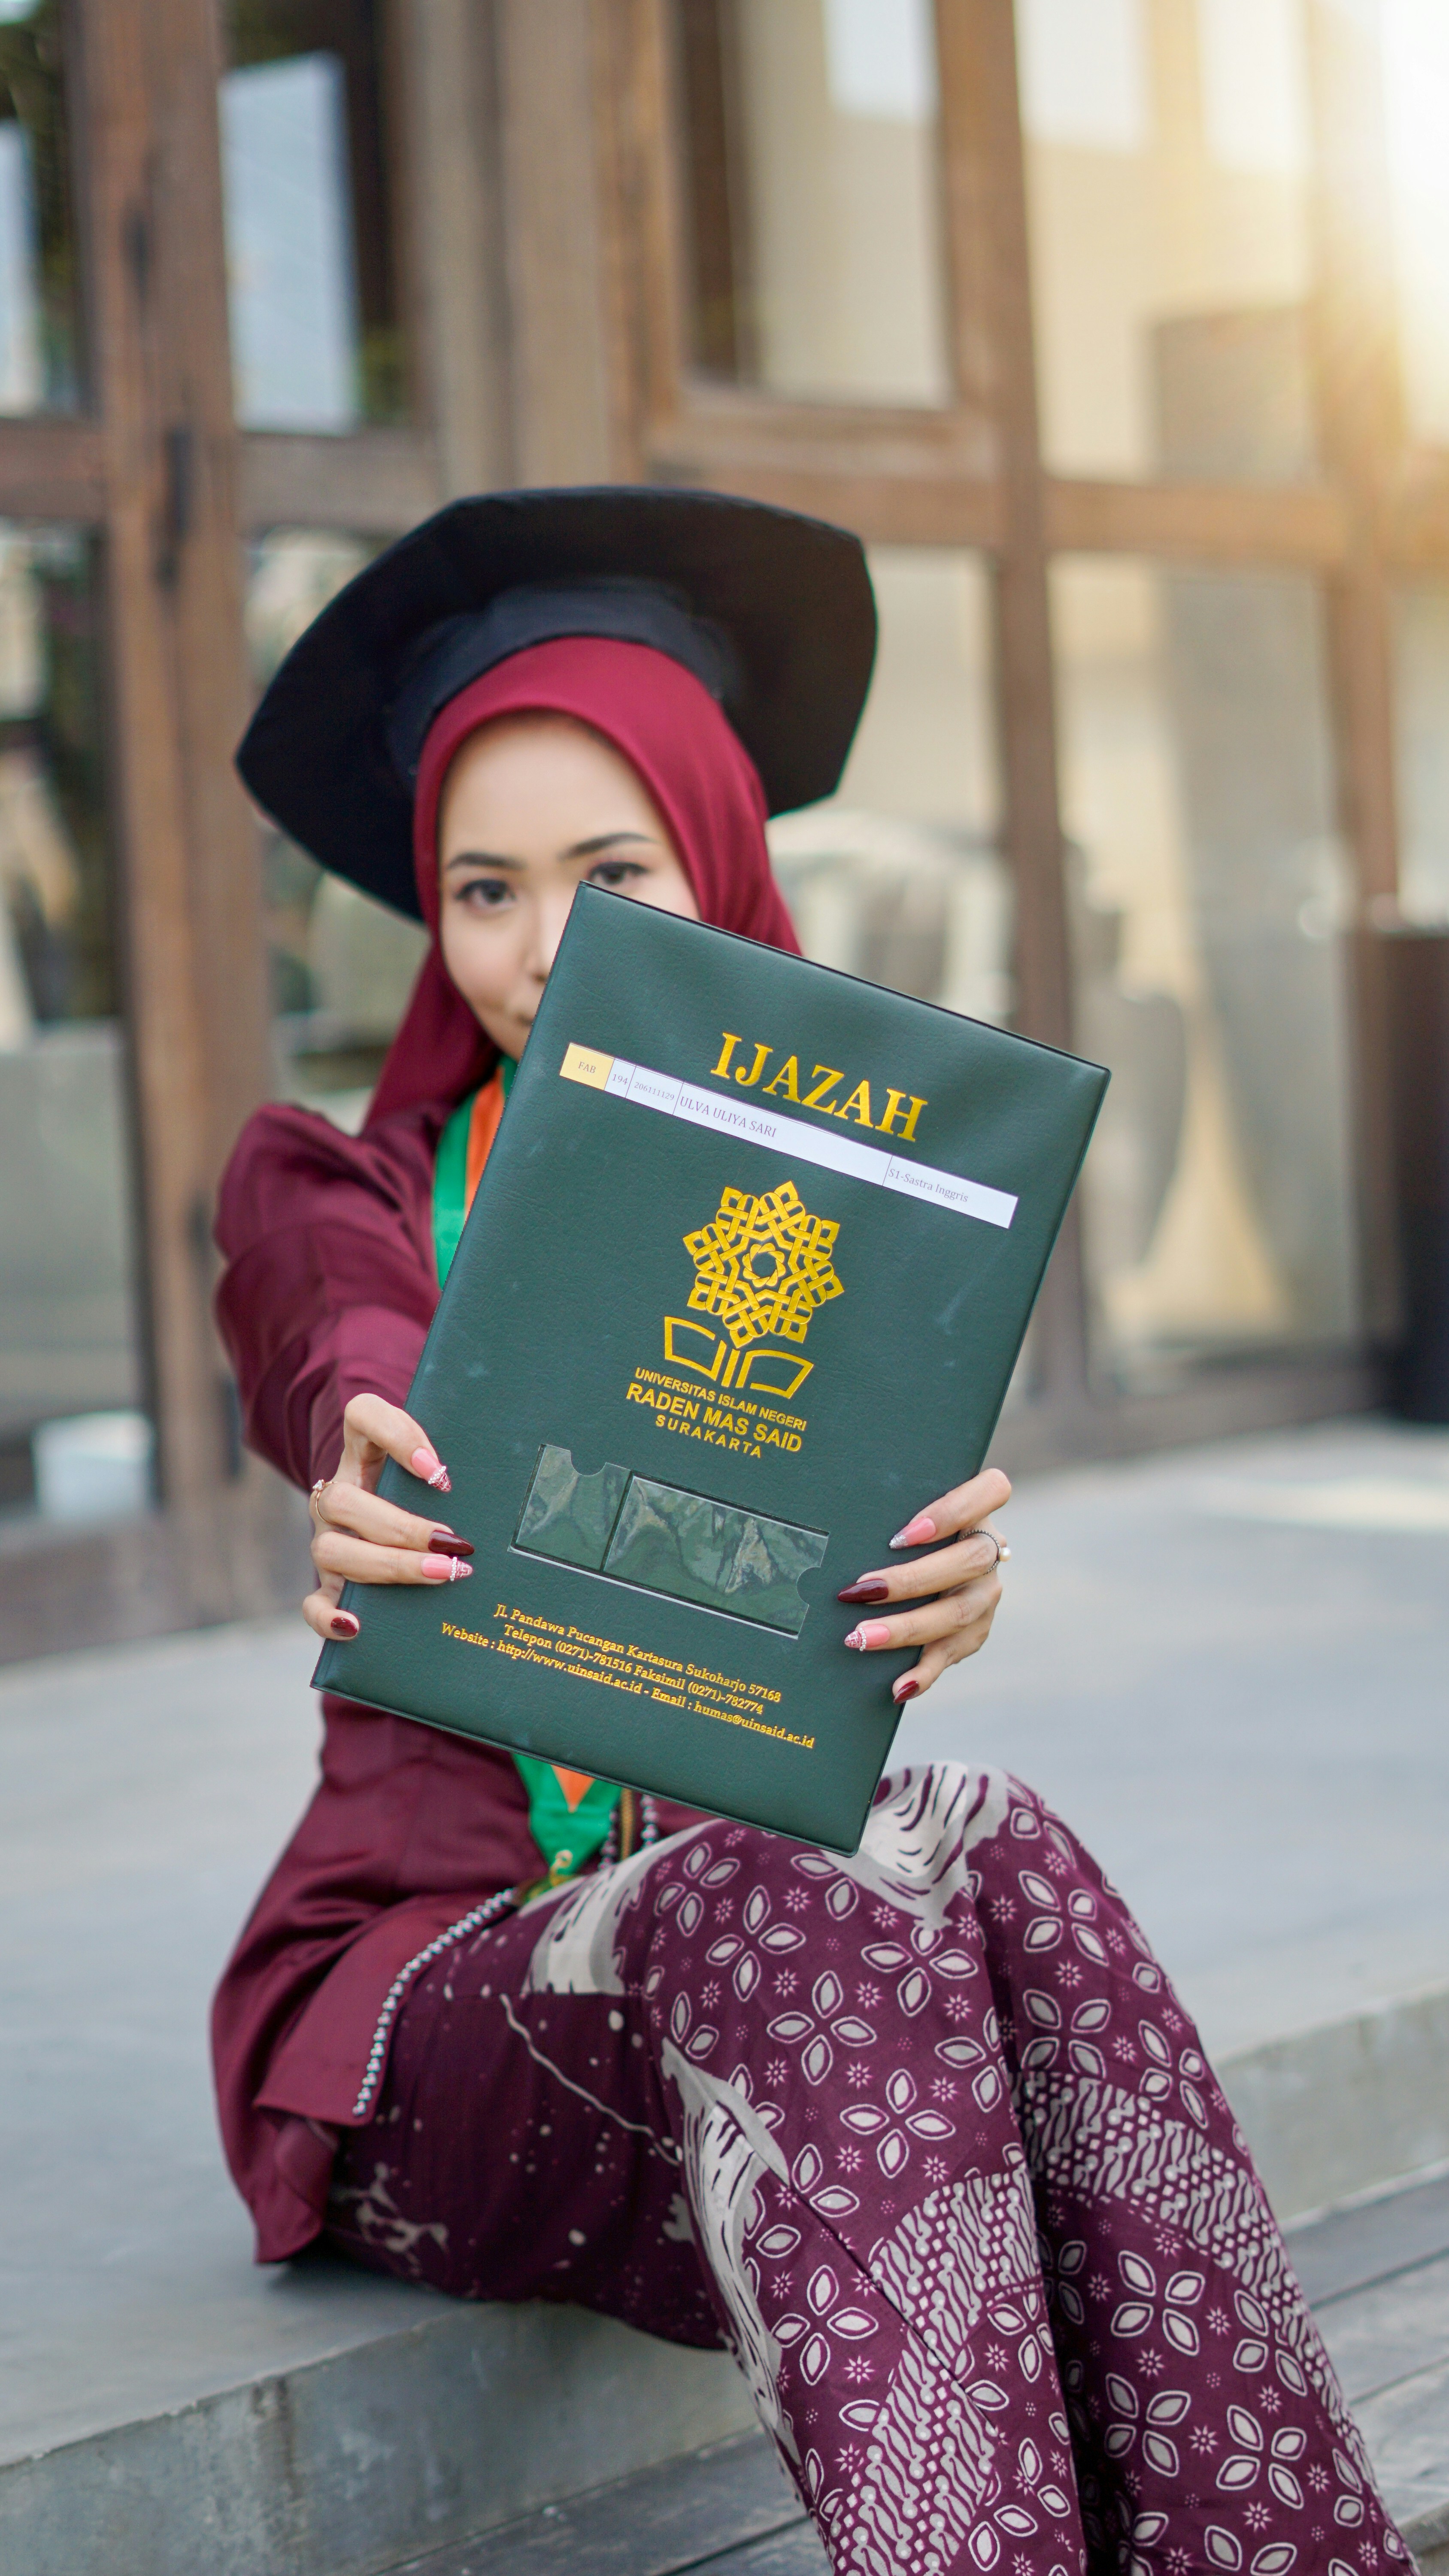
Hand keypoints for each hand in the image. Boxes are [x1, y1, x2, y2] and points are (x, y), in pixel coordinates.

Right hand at [303, 1393, 473, 1642]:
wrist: (397, 1518)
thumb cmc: (429, 1493)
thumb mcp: (439, 1468)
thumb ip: (463, 1460)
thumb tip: (520, 1478)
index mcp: (363, 1452)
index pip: (363, 1415)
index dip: (396, 1437)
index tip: (440, 1472)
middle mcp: (339, 1493)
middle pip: (344, 1500)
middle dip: (403, 1527)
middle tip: (453, 1542)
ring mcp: (329, 1538)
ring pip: (331, 1548)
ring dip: (388, 1566)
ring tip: (440, 1574)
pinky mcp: (330, 1583)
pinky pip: (312, 1604)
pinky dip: (328, 1616)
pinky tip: (358, 1625)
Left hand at [836, 1467, 1010, 1703]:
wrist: (929, 1561)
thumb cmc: (899, 1527)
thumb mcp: (902, 1511)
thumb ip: (886, 1509)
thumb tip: (822, 1519)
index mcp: (978, 1509)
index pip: (992, 1491)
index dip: (953, 1512)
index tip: (902, 1533)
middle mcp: (990, 1549)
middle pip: (967, 1562)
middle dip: (909, 1581)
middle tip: (857, 1592)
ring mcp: (987, 1592)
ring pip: (959, 1613)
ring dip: (906, 1629)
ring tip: (860, 1638)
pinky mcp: (977, 1630)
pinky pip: (953, 1653)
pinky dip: (925, 1672)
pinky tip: (899, 1686)